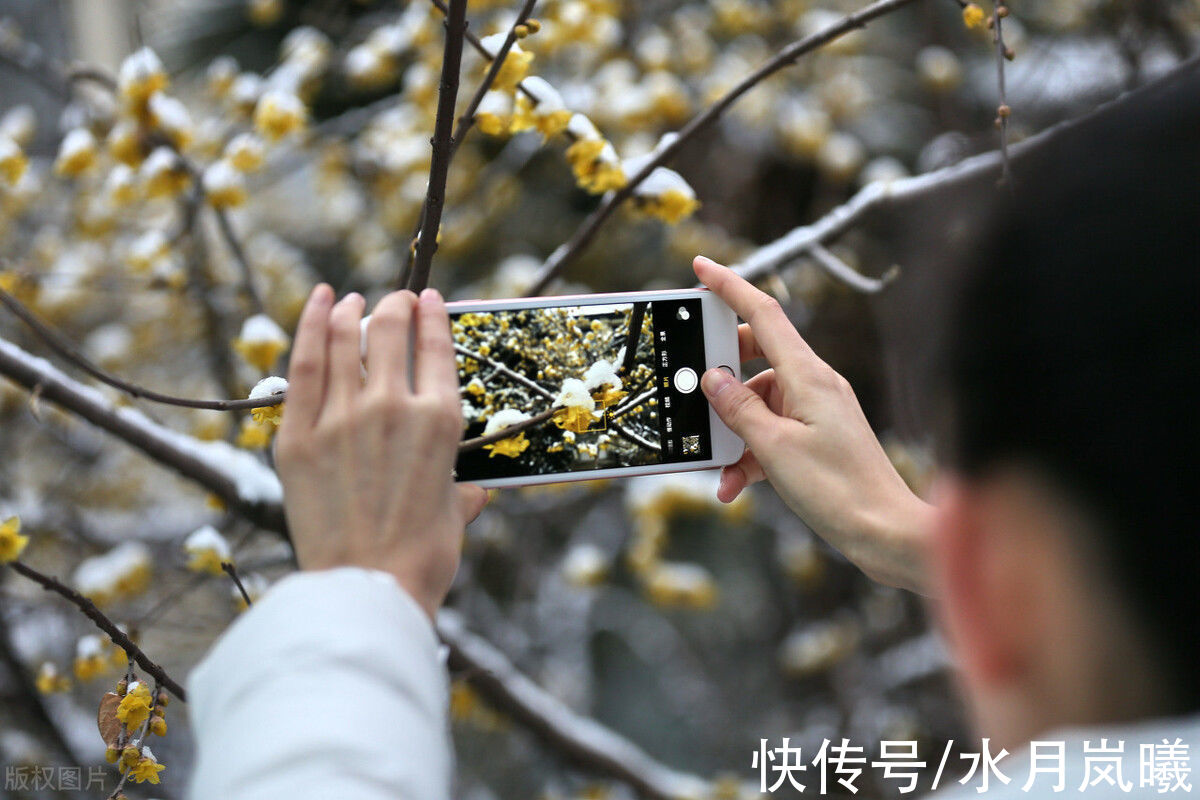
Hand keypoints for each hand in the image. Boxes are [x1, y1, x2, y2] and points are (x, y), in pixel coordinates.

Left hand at [275, 285, 487, 619]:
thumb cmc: (421, 558)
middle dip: (393, 307)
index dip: (432, 315)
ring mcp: (341, 417)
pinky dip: (311, 327)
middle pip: (390, 331)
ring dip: (350, 311)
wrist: (368, 588)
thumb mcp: (454, 517)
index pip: (436, 347)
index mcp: (439, 422)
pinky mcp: (298, 435)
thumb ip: (462, 494)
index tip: (427, 300)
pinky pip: (304, 365)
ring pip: (345, 340)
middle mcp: (392, 408)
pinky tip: (318, 304)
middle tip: (392, 302)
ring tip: (350, 300)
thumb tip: (474, 494)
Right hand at [693, 256, 932, 592]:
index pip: (765, 314)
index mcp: (809, 375)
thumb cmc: (840, 490)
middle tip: (692, 387)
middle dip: (720, 375)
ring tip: (720, 467)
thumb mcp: (774, 448)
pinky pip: (771, 433)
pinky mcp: (817, 438)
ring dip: (733, 433)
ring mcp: (816, 411)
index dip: (731, 286)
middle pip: (757, 357)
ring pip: (758, 403)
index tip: (701, 265)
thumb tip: (712, 378)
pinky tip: (734, 485)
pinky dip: (749, 455)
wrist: (886, 533)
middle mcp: (815, 385)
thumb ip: (738, 409)